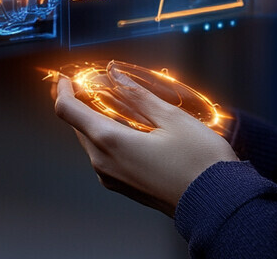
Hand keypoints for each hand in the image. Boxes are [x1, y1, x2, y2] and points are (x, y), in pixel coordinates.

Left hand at [53, 68, 238, 216]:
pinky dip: (108, 135)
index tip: (66, 76)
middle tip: (95, 82)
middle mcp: (104, 163)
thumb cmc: (198, 159)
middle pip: (79, 126)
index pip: (69, 112)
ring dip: (95, 119)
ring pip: (91, 141)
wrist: (213, 201)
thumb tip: (115, 75)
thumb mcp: (171, 118)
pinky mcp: (124, 186)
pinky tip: (130, 125)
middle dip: (81, 103)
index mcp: (111, 142)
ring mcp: (112, 178)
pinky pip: (104, 155)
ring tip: (116, 100)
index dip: (63, 90)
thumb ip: (138, 95)